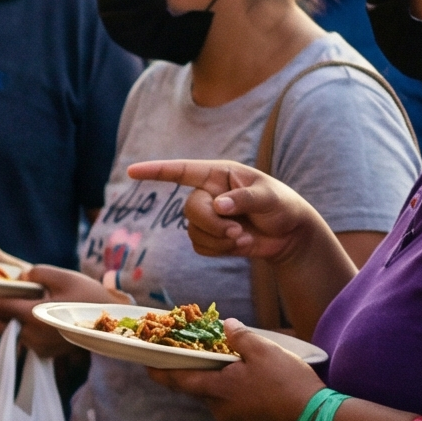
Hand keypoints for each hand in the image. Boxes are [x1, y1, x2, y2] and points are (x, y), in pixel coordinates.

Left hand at [0, 228, 112, 358]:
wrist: (113, 321)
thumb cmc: (89, 295)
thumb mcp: (63, 276)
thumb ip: (37, 273)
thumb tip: (20, 277)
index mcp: (35, 316)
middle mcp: (33, 335)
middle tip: (6, 294)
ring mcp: (38, 347)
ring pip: (8, 332)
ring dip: (9, 319)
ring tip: (26, 304)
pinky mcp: (44, 353)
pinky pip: (22, 339)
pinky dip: (22, 328)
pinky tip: (36, 316)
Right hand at [127, 158, 322, 263]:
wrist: (290, 236)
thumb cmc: (283, 206)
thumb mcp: (271, 197)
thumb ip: (245, 198)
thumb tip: (219, 205)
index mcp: (220, 174)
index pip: (182, 170)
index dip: (156, 171)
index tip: (132, 171)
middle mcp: (209, 193)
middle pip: (190, 209)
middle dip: (212, 224)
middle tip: (237, 232)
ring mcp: (207, 216)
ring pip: (194, 231)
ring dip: (220, 239)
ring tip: (244, 238)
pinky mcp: (209, 236)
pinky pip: (199, 246)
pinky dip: (219, 249)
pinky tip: (240, 244)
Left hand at [148, 321, 323, 420]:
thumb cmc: (290, 385)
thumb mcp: (266, 351)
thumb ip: (241, 337)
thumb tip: (226, 325)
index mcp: (217, 389)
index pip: (179, 380)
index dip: (162, 372)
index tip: (148, 366)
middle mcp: (220, 412)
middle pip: (207, 391)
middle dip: (215, 378)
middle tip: (232, 365)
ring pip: (226, 405)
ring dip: (235, 394)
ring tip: (261, 382)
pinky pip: (243, 419)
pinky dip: (250, 408)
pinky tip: (270, 400)